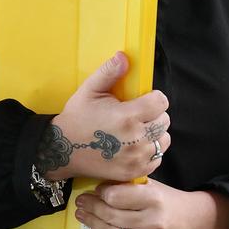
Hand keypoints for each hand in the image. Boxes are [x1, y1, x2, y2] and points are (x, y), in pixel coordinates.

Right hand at [37, 52, 170, 181]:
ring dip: (155, 134)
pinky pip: (157, 159)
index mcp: (128, 116)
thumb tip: (124, 56)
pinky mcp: (135, 172)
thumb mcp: (89, 90)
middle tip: (138, 114)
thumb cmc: (77, 117)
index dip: (153, 98)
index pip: (161, 102)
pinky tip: (135, 145)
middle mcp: (136, 139)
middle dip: (155, 114)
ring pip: (164, 140)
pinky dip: (150, 151)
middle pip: (165, 121)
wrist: (63, 151)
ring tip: (137, 130)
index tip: (143, 99)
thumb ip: (109, 72)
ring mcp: (137, 158)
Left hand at [74, 181, 228, 228]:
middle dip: (91, 207)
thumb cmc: (167, 200)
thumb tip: (100, 184)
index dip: (101, 192)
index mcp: (153, 198)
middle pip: (110, 215)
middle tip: (81, 202)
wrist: (192, 224)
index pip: (116, 196)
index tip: (96, 189)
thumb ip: (129, 185)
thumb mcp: (152, 185)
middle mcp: (152, 220)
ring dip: (92, 223)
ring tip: (82, 215)